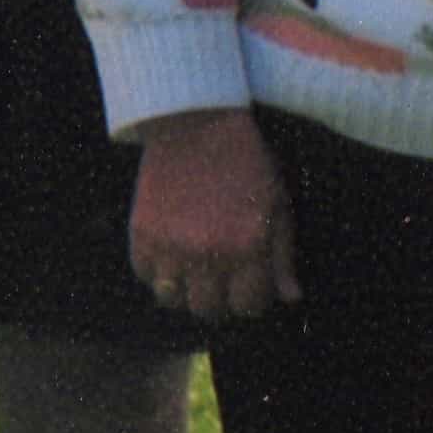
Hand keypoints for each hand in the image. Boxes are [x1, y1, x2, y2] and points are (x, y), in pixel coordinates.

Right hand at [130, 109, 295, 319]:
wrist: (197, 122)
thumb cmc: (245, 160)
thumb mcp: (276, 202)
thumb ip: (282, 255)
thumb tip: (291, 298)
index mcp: (249, 246)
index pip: (248, 306)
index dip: (251, 298)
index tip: (249, 284)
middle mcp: (209, 253)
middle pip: (208, 310)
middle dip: (219, 299)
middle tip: (220, 278)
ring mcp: (171, 246)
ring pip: (172, 299)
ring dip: (185, 289)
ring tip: (193, 268)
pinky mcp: (142, 234)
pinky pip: (145, 275)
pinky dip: (157, 269)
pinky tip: (170, 250)